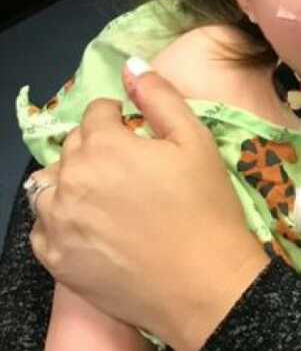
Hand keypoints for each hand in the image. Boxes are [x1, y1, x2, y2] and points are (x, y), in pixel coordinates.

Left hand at [30, 63, 267, 350]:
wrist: (204, 285)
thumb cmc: (206, 208)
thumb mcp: (195, 141)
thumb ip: (159, 97)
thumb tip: (131, 65)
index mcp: (104, 145)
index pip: (96, 113)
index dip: (120, 119)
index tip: (140, 136)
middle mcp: (71, 179)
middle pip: (73, 147)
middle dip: (96, 148)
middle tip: (131, 170)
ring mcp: (58, 223)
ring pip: (50, 186)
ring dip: (72, 182)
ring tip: (105, 197)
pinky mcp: (56, 260)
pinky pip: (43, 227)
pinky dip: (60, 220)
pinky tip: (91, 227)